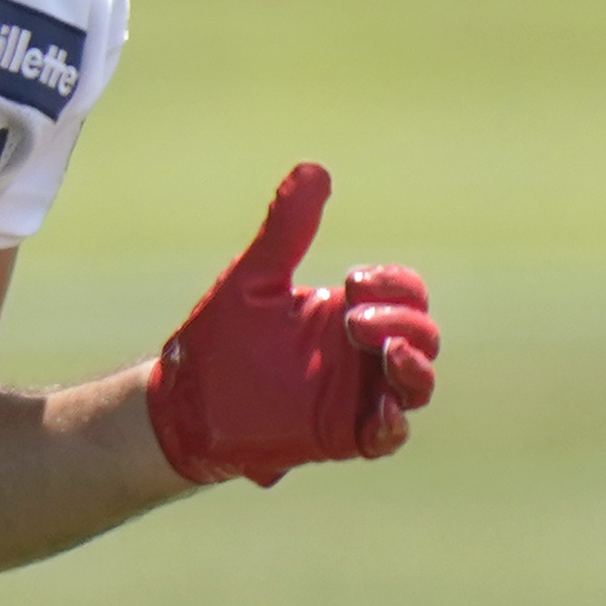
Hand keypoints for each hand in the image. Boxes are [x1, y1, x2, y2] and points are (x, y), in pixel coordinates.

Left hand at [144, 162, 438, 488]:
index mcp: (346, 312)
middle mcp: (360, 354)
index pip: (405, 293)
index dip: (394, 285)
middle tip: (352, 320)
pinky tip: (378, 409)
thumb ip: (286, 230)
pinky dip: (392, 424)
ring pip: (416, 384)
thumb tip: (312, 168)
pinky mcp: (340, 437)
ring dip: (412, 365)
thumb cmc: (218, 340)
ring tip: (385, 352)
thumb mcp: (254, 279)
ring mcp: (354, 396)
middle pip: (422, 333)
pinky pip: (387, 437)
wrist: (183, 401)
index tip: (352, 282)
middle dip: (402, 320)